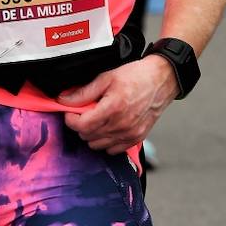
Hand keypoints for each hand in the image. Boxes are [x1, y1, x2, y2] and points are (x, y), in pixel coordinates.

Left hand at [57, 56, 178, 153]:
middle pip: (87, 137)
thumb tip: (63, 100)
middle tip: (84, 112)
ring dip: (92, 134)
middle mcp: (121, 125)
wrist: (161, 80)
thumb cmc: (135, 76)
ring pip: (98, 146)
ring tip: (97, 119)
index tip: (71, 112)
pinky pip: (113, 150)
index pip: (81, 126)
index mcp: (112, 108)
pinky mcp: (136, 138)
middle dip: (81, 125)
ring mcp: (129, 134)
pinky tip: (108, 127)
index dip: (71, 119)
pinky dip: (106, 142)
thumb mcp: (107, 77)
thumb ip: (84, 92)